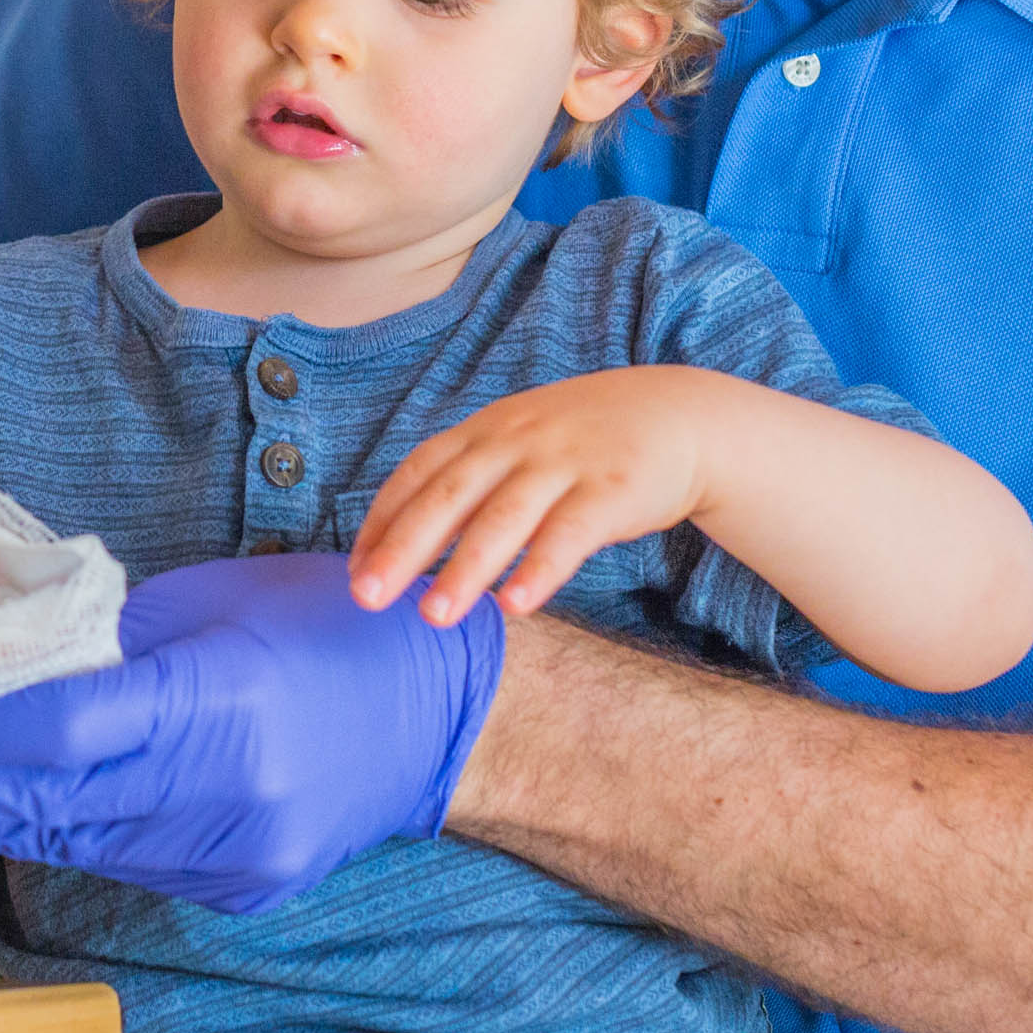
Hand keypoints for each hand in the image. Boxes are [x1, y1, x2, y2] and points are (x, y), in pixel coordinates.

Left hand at [0, 552, 501, 913]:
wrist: (443, 714)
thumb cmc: (327, 626)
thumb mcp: (208, 598)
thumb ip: (96, 633)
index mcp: (220, 698)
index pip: (59, 729)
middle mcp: (227, 791)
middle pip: (51, 799)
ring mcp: (235, 853)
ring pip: (79, 839)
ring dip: (6, 806)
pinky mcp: (239, 885)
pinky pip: (127, 859)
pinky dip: (78, 825)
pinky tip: (45, 794)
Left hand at [348, 369, 716, 624]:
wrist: (678, 415)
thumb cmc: (581, 442)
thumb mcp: (518, 443)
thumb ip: (468, 483)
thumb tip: (404, 544)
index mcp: (485, 430)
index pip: (419, 472)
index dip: (384, 521)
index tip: (354, 571)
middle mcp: (516, 441)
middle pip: (449, 495)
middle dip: (404, 548)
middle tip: (367, 598)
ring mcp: (564, 463)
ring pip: (504, 518)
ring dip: (466, 568)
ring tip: (435, 617)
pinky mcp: (612, 490)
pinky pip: (570, 534)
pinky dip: (541, 569)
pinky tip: (517, 605)